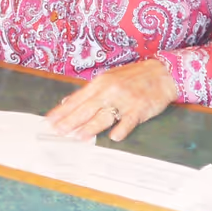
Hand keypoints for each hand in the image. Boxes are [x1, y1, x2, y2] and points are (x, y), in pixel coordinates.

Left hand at [47, 58, 177, 141]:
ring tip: (78, 136)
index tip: (50, 120)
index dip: (63, 110)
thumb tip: (67, 102)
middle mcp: (110, 90)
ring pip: (105, 115)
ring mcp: (125, 99)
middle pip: (87, 108)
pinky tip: (114, 137)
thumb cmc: (133, 77)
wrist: (161, 73)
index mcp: (100, 82)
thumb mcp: (108, 78)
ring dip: (91, 127)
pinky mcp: (139, 108)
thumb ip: (89, 92)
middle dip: (71, 121)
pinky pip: (129, 121)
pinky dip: (121, 128)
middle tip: (58, 131)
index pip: (77, 99)